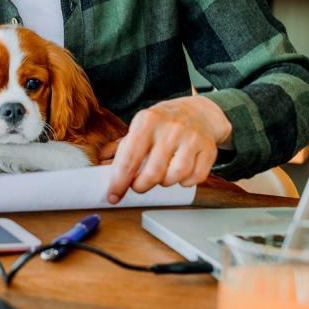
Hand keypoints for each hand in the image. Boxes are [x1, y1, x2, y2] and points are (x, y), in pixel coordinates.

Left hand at [101, 96, 232, 203]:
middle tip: (139, 185)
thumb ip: (120, 148)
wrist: (199, 112)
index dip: (119, 182)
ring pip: (174, 177)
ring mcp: (192, 138)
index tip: (113, 196)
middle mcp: (171, 128)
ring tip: (162, 174)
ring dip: (165, 182)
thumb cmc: (164, 123)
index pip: (129, 159)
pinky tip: (180, 172)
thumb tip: (100, 167)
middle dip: (141, 186)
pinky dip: (185, 182)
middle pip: (152, 173)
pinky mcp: (208, 149)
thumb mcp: (140, 127)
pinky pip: (194, 178)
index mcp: (147, 121)